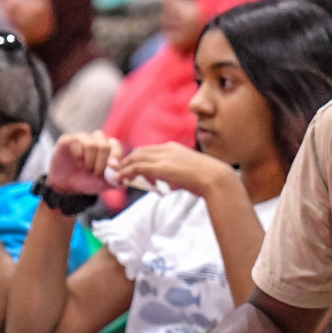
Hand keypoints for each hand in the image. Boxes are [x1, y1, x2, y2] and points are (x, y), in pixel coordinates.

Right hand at [48, 131, 122, 194]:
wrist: (66, 186)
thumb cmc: (87, 181)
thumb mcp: (104, 184)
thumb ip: (116, 181)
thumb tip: (127, 180)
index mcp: (107, 147)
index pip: (116, 145)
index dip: (116, 155)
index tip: (113, 167)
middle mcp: (95, 140)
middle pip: (105, 144)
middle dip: (102, 162)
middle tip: (96, 173)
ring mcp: (81, 138)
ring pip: (92, 144)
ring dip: (90, 160)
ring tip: (87, 168)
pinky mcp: (68, 139)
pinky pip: (77, 143)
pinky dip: (79, 156)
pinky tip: (77, 162)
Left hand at [115, 142, 231, 196]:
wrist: (214, 178)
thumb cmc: (208, 179)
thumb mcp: (190, 173)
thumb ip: (179, 175)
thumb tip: (176, 184)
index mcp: (174, 148)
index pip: (150, 150)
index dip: (139, 159)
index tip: (132, 169)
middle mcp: (167, 149)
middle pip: (139, 151)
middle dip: (127, 161)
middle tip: (119, 171)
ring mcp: (162, 157)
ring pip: (135, 158)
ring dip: (123, 167)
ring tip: (117, 177)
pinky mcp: (159, 167)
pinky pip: (136, 167)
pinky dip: (125, 172)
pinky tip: (120, 179)